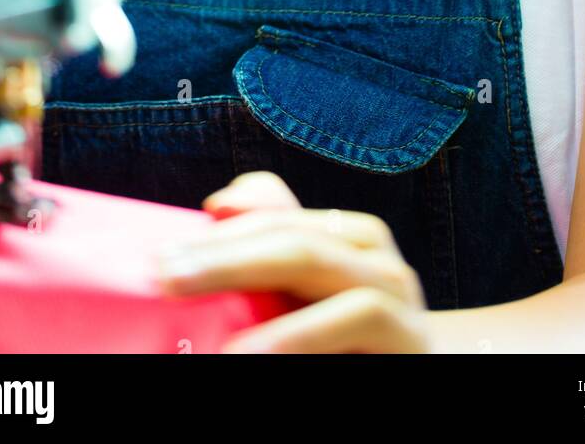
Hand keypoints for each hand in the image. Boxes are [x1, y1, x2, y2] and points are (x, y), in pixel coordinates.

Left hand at [157, 171, 431, 352]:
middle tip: (165, 275)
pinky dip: (301, 331)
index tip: (165, 249)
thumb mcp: (302, 304)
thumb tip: (219, 205)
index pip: (277, 210)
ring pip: (317, 258)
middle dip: (221, 252)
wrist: (419, 380)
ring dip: (248, 274)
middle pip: (290, 233)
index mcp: (345, 237)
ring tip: (193, 300)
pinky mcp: (407, 338)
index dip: (223, 221)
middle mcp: (375, 256)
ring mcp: (398, 294)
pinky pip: (357, 315)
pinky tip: (253, 351)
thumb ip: (268, 253)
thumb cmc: (346, 352)